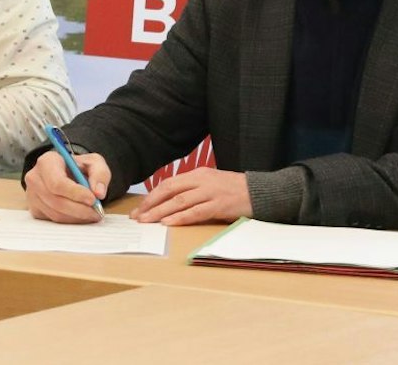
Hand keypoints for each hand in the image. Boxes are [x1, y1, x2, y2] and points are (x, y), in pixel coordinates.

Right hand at [24, 150, 110, 222]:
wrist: (67, 174)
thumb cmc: (78, 167)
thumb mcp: (94, 163)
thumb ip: (100, 174)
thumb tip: (98, 193)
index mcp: (47, 162)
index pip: (58, 183)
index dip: (75, 193)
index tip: (93, 199)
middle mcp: (35, 178)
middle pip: (56, 201)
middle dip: (79, 209)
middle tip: (97, 211)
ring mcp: (32, 196)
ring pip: (55, 214)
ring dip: (77, 217)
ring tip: (92, 214)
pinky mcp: (35, 210)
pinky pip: (53, 220)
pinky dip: (70, 221)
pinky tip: (81, 216)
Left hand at [132, 167, 250, 225]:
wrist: (260, 192)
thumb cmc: (235, 190)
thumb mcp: (212, 184)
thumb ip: (194, 190)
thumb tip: (170, 203)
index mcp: (199, 173)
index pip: (170, 183)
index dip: (152, 196)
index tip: (140, 208)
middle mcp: (203, 180)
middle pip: (170, 190)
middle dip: (151, 204)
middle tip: (137, 217)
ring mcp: (211, 192)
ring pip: (179, 201)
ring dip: (160, 212)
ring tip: (147, 221)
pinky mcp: (220, 205)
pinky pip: (196, 212)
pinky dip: (180, 217)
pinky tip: (168, 223)